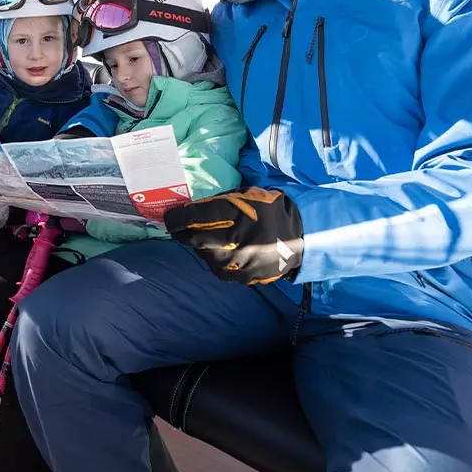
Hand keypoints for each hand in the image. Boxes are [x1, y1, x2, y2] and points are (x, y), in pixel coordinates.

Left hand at [164, 187, 303, 284]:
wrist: (301, 236)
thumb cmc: (271, 209)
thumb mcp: (245, 195)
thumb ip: (218, 202)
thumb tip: (191, 209)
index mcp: (233, 215)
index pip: (191, 218)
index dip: (175, 218)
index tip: (170, 218)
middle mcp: (231, 241)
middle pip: (192, 239)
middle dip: (183, 233)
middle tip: (181, 229)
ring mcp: (236, 263)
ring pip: (204, 255)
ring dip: (201, 247)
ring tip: (209, 238)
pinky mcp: (241, 277)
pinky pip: (218, 268)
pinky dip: (215, 259)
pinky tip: (223, 251)